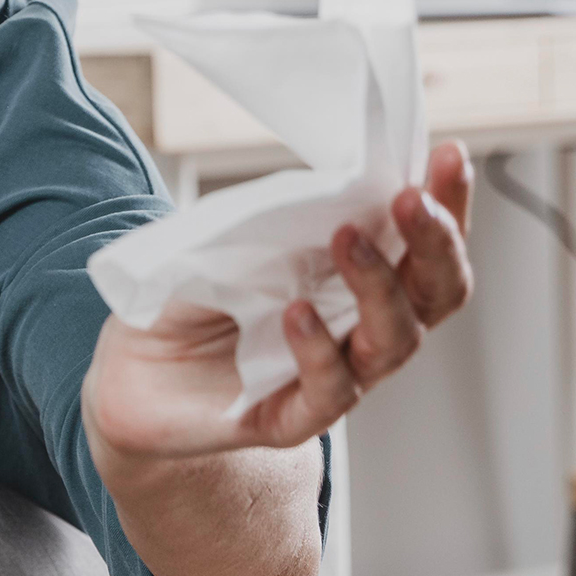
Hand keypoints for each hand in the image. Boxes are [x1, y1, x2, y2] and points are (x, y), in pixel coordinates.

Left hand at [84, 140, 474, 460]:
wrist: (126, 372)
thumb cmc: (187, 300)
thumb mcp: (228, 243)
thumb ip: (278, 220)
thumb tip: (326, 183)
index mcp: (356, 283)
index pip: (423, 246)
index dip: (446, 204)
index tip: (449, 155)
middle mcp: (361, 332)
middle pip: (435, 294)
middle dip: (435, 243)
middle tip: (412, 198)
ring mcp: (334, 378)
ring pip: (393, 342)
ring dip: (377, 285)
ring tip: (349, 239)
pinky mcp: (290, 420)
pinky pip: (328, 391)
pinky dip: (317, 349)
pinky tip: (297, 312)